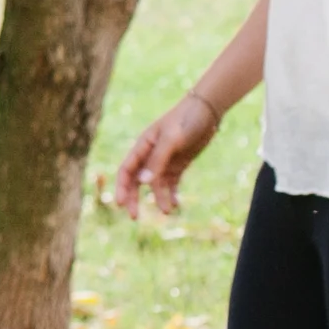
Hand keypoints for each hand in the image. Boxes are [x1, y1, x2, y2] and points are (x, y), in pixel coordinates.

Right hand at [112, 91, 218, 221]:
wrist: (207, 111)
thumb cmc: (186, 119)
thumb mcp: (172, 139)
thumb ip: (158, 160)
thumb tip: (143, 183)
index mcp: (143, 146)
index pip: (126, 169)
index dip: (121, 187)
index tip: (120, 204)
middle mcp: (151, 155)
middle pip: (136, 180)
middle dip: (134, 198)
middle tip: (135, 217)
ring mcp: (165, 161)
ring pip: (155, 185)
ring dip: (158, 198)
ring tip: (167, 211)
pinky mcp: (178, 165)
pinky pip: (171, 184)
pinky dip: (172, 194)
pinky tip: (176, 204)